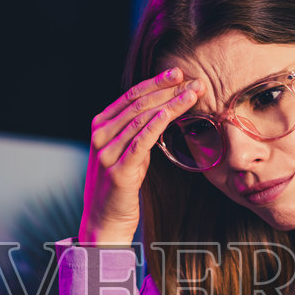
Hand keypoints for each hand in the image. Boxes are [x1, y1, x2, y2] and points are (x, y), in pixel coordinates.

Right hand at [78, 68, 201, 244]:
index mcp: (101, 126)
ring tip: (193, 94)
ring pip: (142, 119)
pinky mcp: (119, 171)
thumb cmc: (119, 187)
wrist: (103, 221)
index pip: (130, 96)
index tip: (179, 73)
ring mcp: (107, 153)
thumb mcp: (127, 153)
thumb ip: (137, 133)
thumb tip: (163, 114)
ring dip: (171, 104)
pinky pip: (140, 142)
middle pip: (138, 104)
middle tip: (194, 81)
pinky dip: (156, 125)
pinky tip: (171, 114)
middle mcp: (101, 136)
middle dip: (168, 90)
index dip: (156, 82)